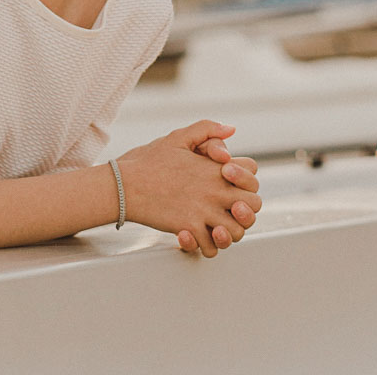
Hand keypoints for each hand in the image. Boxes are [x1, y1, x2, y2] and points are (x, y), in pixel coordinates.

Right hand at [117, 120, 262, 258]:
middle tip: (230, 210)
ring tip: (217, 228)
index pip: (252, 175)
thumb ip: (206, 130)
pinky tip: (200, 237)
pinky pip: (211, 247)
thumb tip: (232, 129)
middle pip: (253, 205)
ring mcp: (203, 211)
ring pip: (236, 232)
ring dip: (230, 232)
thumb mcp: (178, 137)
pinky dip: (209, 246)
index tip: (231, 182)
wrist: (123, 185)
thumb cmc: (148, 161)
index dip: (246, 179)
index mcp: (215, 168)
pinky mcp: (189, 227)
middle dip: (246, 209)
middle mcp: (214, 190)